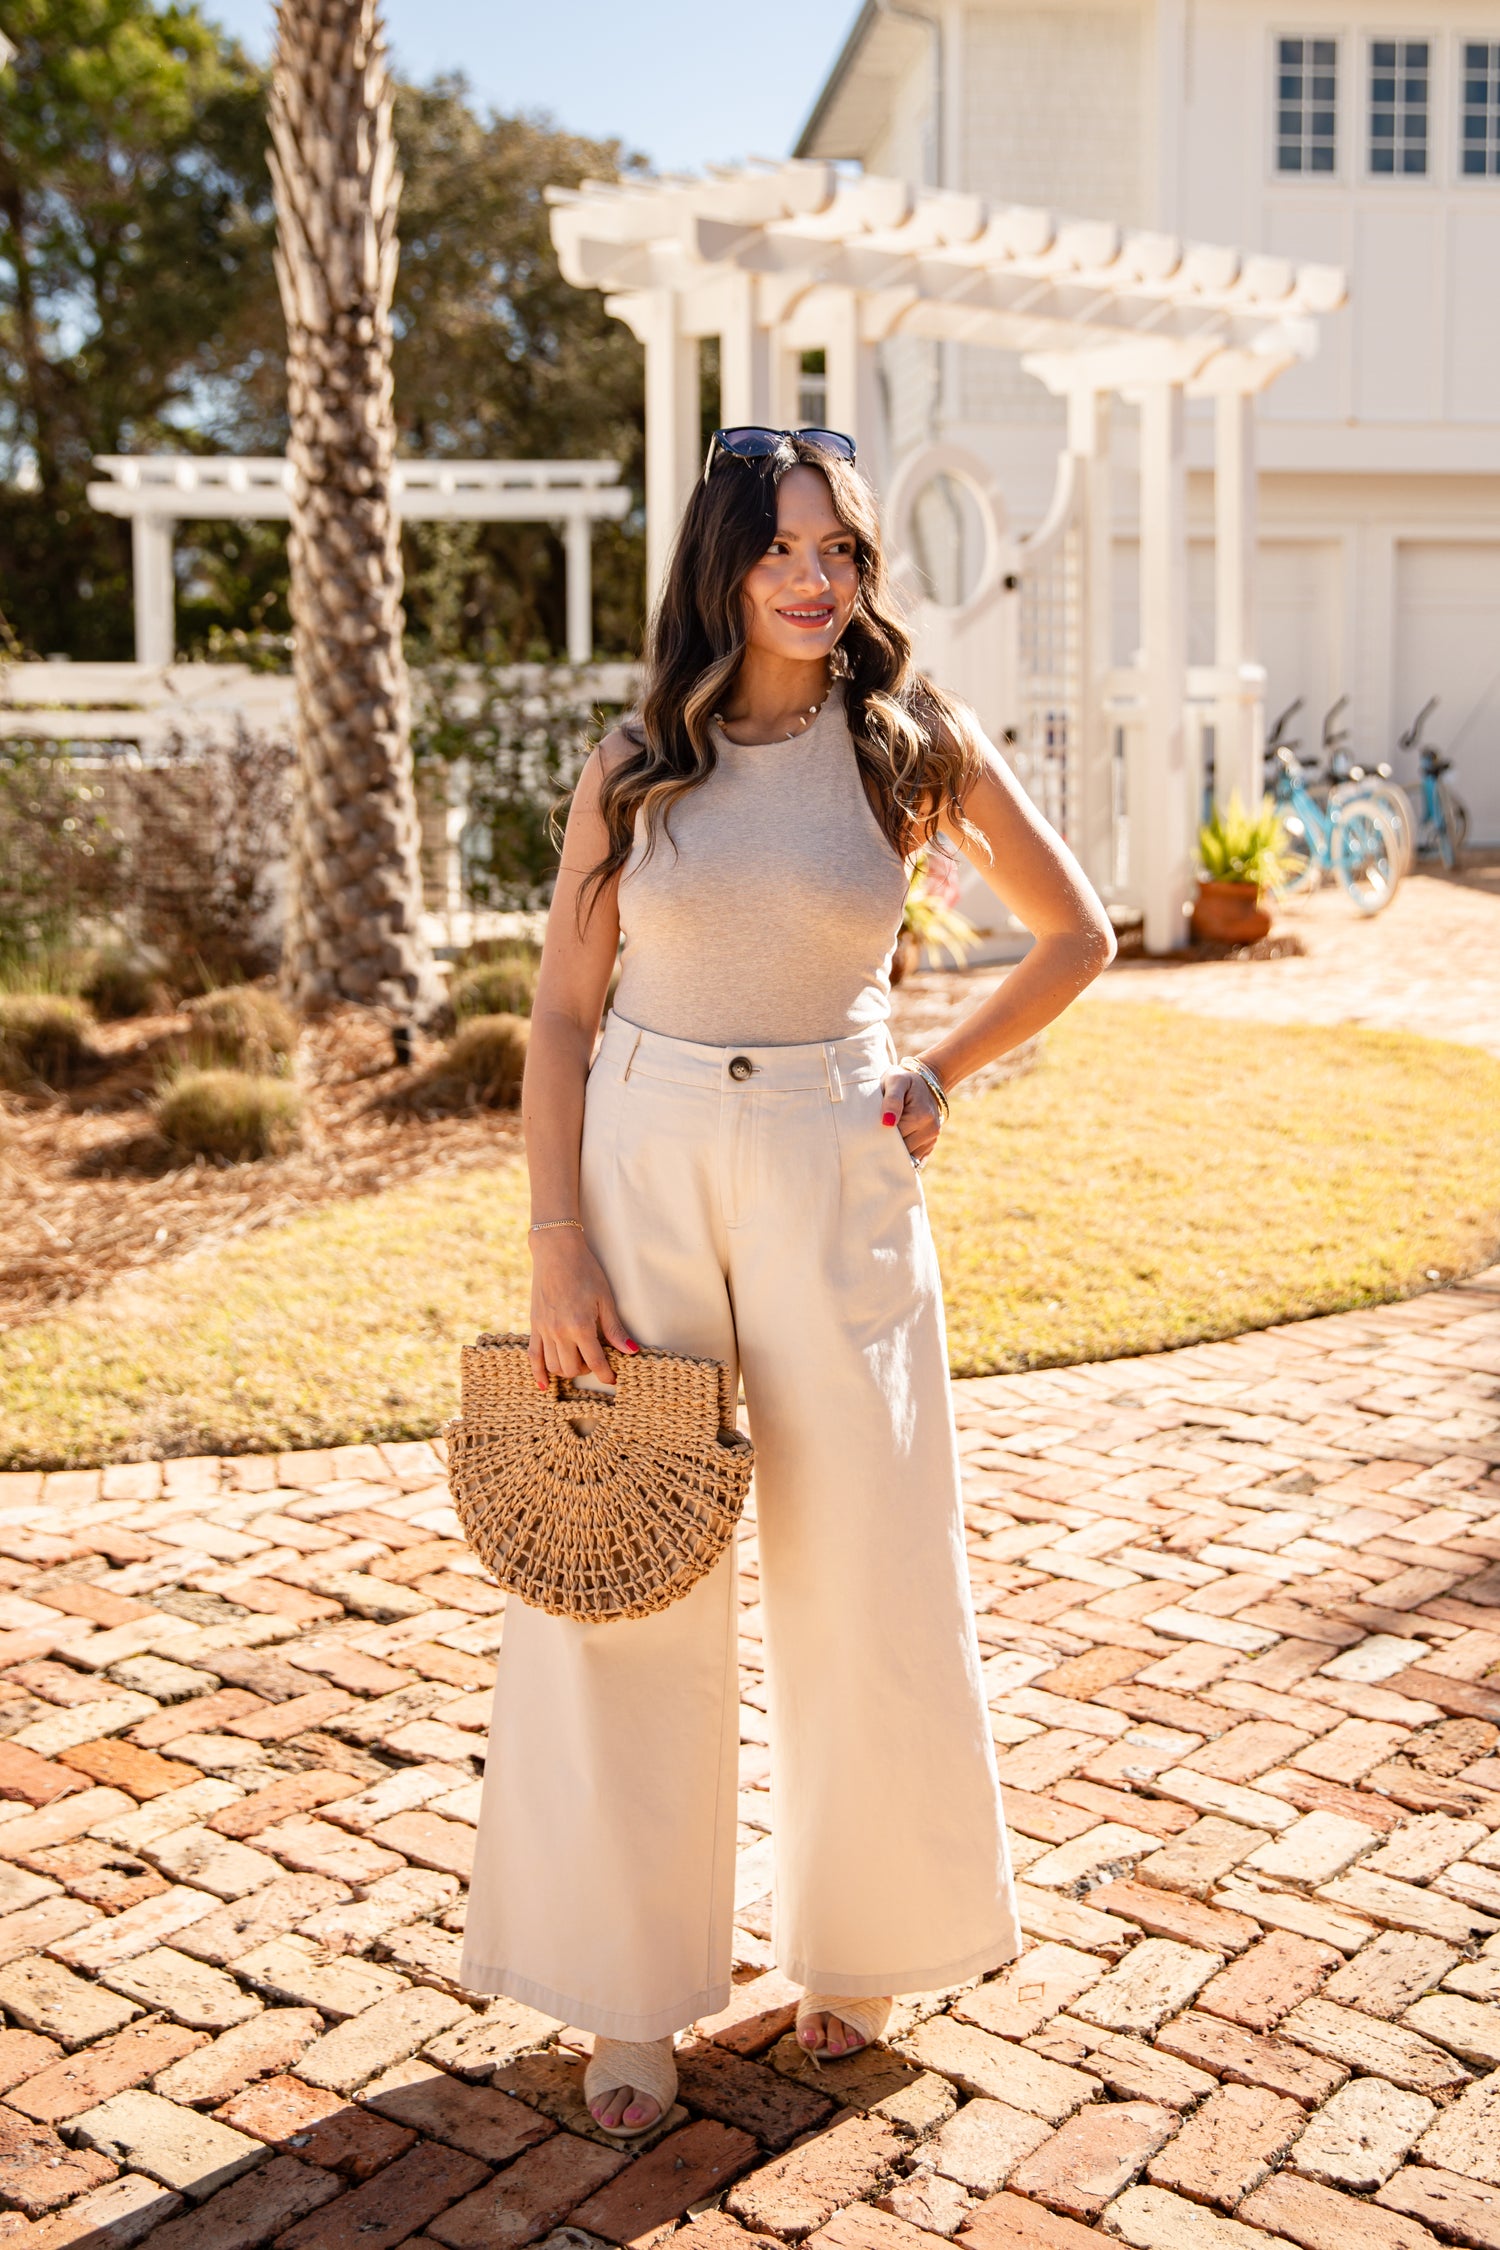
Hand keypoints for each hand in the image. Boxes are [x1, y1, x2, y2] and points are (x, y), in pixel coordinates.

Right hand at [527, 1230, 638, 1390]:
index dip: (607, 1375)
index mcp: (580, 1326)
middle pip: (573, 1368)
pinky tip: (544, 1385)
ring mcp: (544, 1330)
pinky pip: (533, 1356)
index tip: (614, 1378)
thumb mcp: (605, 1299)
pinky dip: (538, 1373)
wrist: (556, 1252)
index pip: (596, 1362)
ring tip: (579, 1362)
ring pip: (554, 1366)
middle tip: (598, 1360)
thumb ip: (614, 1329)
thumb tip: (631, 1351)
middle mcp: (560, 1332)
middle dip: (588, 1370)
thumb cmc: (585, 1271)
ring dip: (568, 1371)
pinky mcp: (534, 1326)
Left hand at [879, 1065, 943, 1164]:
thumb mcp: (895, 1081)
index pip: (895, 1137)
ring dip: (895, 1152)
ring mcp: (932, 1138)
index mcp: (921, 1116)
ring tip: (883, 1141)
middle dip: (886, 1145)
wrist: (924, 1080)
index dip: (880, 1136)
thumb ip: (892, 1100)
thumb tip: (887, 1122)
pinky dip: (904, 1156)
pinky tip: (893, 1149)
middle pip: (902, 1149)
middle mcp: (930, 1129)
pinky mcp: (931, 1143)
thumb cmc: (904, 1080)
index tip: (868, 1132)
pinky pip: (915, 1158)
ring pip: (908, 1157)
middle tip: (872, 1138)